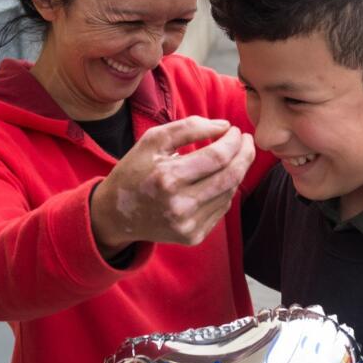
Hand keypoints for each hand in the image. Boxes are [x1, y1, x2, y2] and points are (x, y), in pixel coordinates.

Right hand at [92, 116, 254, 256]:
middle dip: (245, 155)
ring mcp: (187, 225)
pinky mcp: (192, 237)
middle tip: (247, 141)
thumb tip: (225, 126)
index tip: (237, 131)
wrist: (115, 215)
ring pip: (229, 193)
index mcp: (167, 178)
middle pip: (230, 177)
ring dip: (237, 171)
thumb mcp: (152, 141)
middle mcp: (179, 205)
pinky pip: (221, 209)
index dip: (234, 142)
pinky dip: (226, 190)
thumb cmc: (134, 171)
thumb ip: (189, 127)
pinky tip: (219, 178)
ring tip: (235, 156)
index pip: (218, 157)